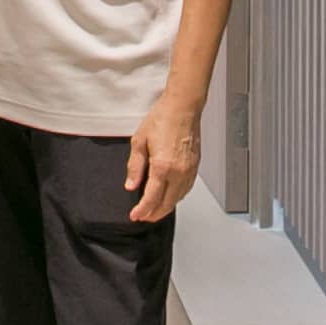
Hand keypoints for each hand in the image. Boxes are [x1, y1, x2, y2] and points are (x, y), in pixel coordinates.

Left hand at [125, 93, 203, 222]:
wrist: (183, 107)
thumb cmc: (162, 119)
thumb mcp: (139, 141)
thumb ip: (135, 166)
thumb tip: (131, 185)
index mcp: (163, 166)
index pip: (152, 198)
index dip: (142, 210)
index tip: (135, 216)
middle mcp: (178, 172)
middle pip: (167, 203)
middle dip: (154, 214)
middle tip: (143, 217)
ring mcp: (189, 170)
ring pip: (178, 198)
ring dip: (166, 207)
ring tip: (154, 210)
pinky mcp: (195, 166)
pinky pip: (186, 189)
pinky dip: (177, 197)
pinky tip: (170, 197)